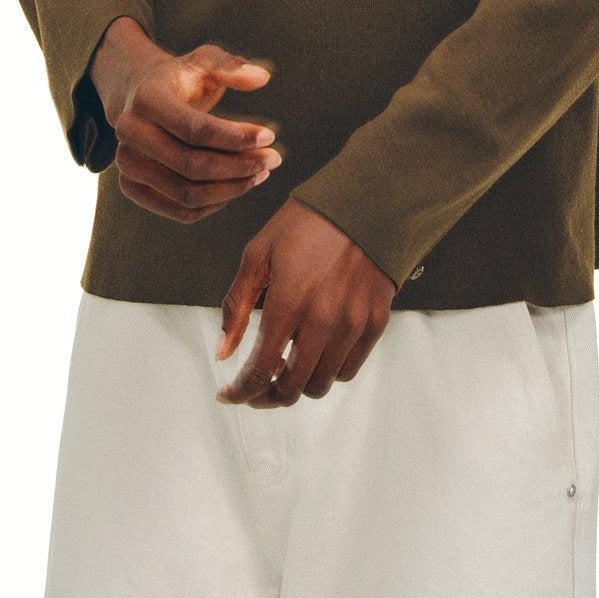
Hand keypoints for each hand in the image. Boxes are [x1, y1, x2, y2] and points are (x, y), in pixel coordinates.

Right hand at [92, 24, 281, 222]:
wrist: (140, 95)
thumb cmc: (181, 78)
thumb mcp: (204, 60)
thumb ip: (231, 66)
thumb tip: (261, 77)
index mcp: (147, 98)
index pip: (196, 129)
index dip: (236, 137)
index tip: (269, 136)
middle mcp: (129, 133)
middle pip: (192, 166)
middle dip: (239, 167)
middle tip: (272, 160)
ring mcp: (126, 164)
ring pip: (187, 194)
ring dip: (231, 189)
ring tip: (260, 175)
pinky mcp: (131, 187)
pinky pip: (179, 211)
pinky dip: (214, 205)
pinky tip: (237, 187)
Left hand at [215, 196, 395, 405]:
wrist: (364, 201)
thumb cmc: (306, 223)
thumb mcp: (258, 254)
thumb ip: (236, 306)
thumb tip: (222, 353)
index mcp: (287, 302)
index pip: (259, 371)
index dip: (239, 392)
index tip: (229, 394)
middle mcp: (322, 321)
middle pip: (291, 389)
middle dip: (265, 396)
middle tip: (255, 386)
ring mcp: (353, 325)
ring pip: (321, 385)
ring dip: (297, 385)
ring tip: (286, 365)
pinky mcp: (376, 323)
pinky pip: (349, 369)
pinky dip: (327, 371)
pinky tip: (314, 353)